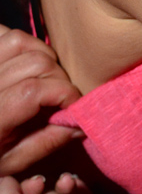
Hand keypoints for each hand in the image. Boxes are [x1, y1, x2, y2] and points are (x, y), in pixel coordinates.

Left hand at [0, 26, 82, 174]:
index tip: (74, 107)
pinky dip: (17, 42)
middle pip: (36, 62)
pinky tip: (22, 61)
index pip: (36, 90)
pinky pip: (2, 32)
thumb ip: (46, 142)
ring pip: (20, 40)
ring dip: (42, 56)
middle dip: (59, 78)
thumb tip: (80, 125)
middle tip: (59, 97)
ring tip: (44, 77)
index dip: (66, 94)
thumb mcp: (11, 161)